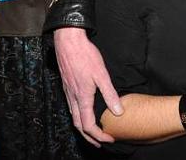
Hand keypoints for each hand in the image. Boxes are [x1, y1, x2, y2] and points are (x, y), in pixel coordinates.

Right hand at [54, 27, 121, 145]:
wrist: (68, 42)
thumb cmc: (86, 56)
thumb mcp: (101, 75)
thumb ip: (110, 94)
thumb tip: (118, 112)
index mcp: (83, 98)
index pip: (88, 126)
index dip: (99, 136)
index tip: (110, 139)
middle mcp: (73, 98)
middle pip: (78, 125)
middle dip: (89, 137)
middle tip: (101, 143)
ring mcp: (68, 92)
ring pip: (73, 117)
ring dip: (83, 128)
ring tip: (93, 132)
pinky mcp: (66, 86)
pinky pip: (71, 107)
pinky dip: (78, 116)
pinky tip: (84, 112)